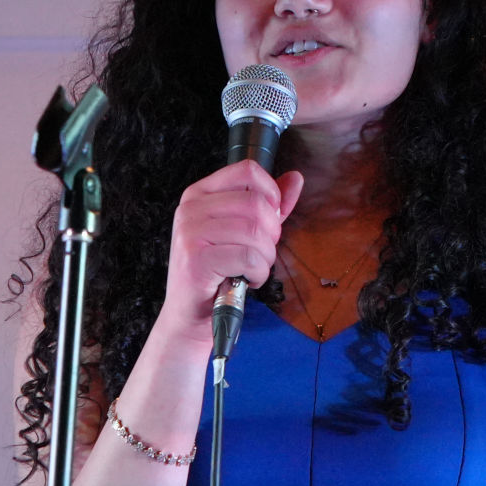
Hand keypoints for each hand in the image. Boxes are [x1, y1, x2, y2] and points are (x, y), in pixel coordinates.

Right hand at [159, 160, 303, 344]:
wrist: (190, 314)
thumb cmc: (217, 272)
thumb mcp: (243, 232)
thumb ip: (269, 205)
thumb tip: (295, 179)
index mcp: (200, 194)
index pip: (247, 170)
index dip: (270, 194)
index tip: (269, 220)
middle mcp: (191, 208)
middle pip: (256, 203)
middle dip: (271, 233)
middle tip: (261, 253)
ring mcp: (191, 232)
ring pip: (255, 231)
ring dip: (265, 257)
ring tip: (252, 269)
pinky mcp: (196, 259)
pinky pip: (249, 257)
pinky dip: (258, 274)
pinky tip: (246, 280)